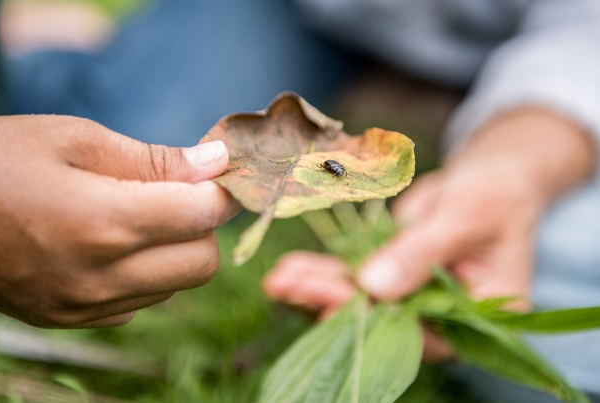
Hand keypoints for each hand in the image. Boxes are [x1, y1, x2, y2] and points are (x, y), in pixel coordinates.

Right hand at [0, 116, 239, 327]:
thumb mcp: (73, 138)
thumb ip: (153, 158)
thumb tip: (216, 163)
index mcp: (103, 222)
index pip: (204, 216)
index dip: (219, 188)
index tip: (212, 170)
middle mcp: (99, 277)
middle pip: (201, 264)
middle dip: (202, 225)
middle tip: (176, 190)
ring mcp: (81, 307)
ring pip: (171, 288)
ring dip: (171, 250)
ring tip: (133, 212)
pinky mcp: (64, 321)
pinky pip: (134, 305)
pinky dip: (140, 275)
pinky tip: (107, 244)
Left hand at [265, 108, 594, 359]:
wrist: (491, 177)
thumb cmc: (493, 195)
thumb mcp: (463, 218)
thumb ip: (420, 253)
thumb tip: (373, 288)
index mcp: (472, 317)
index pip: (416, 330)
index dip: (369, 320)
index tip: (326, 304)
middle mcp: (438, 316)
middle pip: (377, 317)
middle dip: (328, 300)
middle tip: (284, 287)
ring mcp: (410, 296)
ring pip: (358, 298)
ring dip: (316, 287)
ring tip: (276, 279)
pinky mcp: (389, 275)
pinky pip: (353, 278)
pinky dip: (323, 271)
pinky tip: (288, 269)